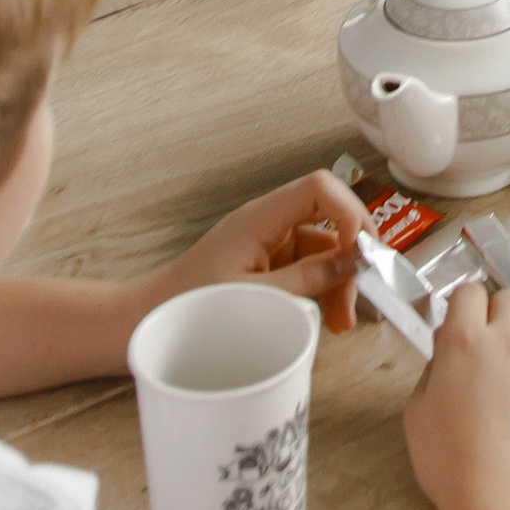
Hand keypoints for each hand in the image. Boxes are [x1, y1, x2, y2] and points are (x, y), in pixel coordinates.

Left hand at [147, 167, 369, 336]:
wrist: (149, 321)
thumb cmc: (189, 307)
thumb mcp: (255, 297)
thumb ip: (307, 279)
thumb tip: (352, 263)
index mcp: (260, 218)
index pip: (320, 188)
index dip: (349, 211)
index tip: (361, 252)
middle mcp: (268, 224)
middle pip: (329, 219)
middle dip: (351, 254)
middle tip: (360, 295)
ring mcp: (269, 245)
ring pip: (323, 248)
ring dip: (339, 279)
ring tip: (341, 322)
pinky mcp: (268, 266)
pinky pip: (308, 268)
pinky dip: (323, 290)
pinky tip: (326, 316)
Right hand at [403, 280, 509, 509]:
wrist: (499, 501)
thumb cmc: (448, 462)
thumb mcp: (417, 414)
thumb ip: (432, 371)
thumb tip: (445, 350)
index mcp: (465, 342)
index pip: (469, 293)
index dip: (463, 307)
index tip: (460, 325)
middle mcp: (508, 342)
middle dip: (498, 315)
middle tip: (488, 347)